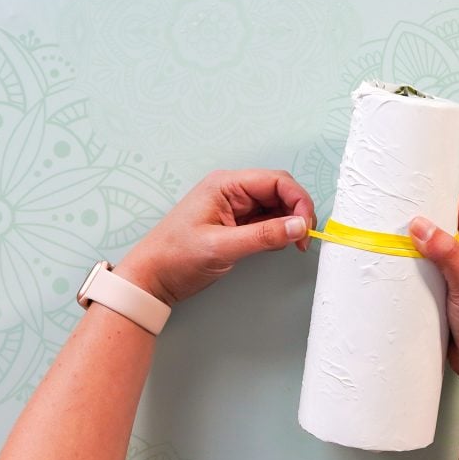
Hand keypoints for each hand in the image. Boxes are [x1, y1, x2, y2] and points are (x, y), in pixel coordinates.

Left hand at [113, 169, 315, 305]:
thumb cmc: (176, 257)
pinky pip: (266, 220)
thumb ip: (264, 235)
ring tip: (293, 244)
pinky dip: (278, 231)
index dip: (298, 201)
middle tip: (302, 239)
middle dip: (297, 212)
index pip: (276, 181)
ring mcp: (234, 206)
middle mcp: (232, 190)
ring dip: (289, 222)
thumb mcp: (222, 247)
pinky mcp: (235, 223)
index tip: (306, 226)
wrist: (152, 278)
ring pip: (275, 206)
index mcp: (226, 185)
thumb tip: (299, 225)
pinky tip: (279, 244)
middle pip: (279, 191)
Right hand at [408, 196, 458, 384]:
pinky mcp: (447, 289)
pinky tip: (395, 265)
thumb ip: (448, 254)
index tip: (409, 190)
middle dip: (420, 220)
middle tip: (390, 213)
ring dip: (414, 245)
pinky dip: (413, 265)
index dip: (436, 195)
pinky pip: (427, 269)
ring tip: (386, 235)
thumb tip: (420, 225)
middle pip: (443, 225)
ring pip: (432, 248)